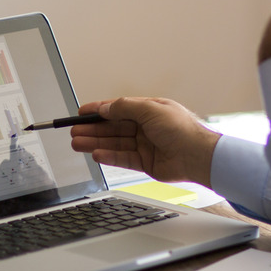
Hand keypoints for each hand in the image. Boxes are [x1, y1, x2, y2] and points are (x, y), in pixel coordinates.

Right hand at [70, 97, 220, 187]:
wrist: (197, 155)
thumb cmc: (181, 129)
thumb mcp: (150, 109)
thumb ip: (124, 107)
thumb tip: (106, 107)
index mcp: (147, 110)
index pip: (116, 109)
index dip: (97, 110)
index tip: (80, 113)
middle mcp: (145, 127)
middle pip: (112, 128)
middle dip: (92, 129)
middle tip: (74, 131)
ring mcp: (144, 145)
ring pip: (114, 143)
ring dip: (95, 143)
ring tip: (77, 143)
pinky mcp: (145, 162)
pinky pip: (122, 158)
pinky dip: (108, 156)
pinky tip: (95, 154)